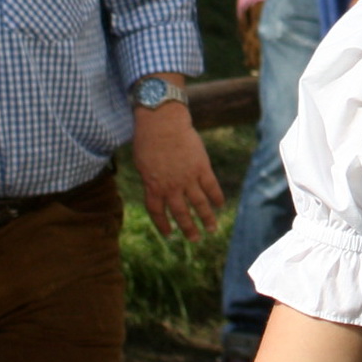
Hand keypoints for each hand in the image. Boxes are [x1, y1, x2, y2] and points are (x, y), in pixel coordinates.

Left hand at [131, 101, 222, 238]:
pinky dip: (216, 197)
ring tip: (212, 229)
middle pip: (181, 213)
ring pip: (199, 204)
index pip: (158, 212)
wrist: (162, 122)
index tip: (169, 234)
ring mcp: (188, 177)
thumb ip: (150, 179)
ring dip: (206, 219)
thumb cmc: (148, 139)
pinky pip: (211, 186)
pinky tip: (220, 205)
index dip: (163, 225)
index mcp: (154, 186)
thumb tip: (157, 189)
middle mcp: (171, 186)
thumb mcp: (142, 164)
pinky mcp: (201, 167)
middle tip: (195, 239)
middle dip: (189, 228)